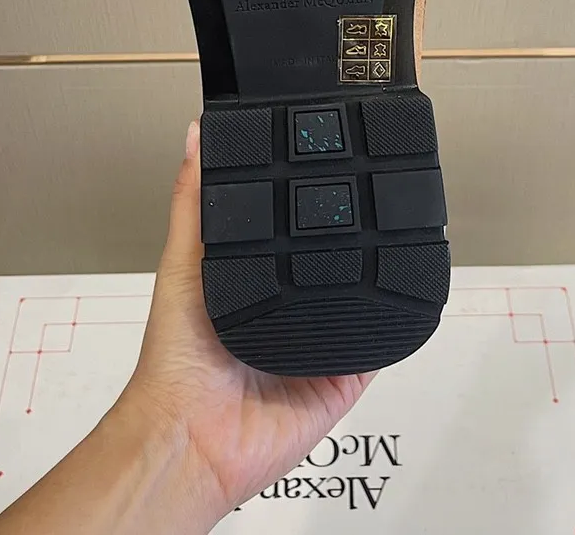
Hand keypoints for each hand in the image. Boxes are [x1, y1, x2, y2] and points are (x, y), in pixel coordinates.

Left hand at [118, 120, 374, 523]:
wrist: (193, 438)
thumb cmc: (175, 361)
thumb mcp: (183, 262)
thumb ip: (195, 201)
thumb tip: (195, 135)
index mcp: (253, 282)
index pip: (291, 234)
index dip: (309, 206)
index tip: (325, 171)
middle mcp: (287, 310)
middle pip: (330, 265)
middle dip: (350, 238)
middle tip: (369, 197)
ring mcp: (318, 343)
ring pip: (359, 299)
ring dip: (374, 276)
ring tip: (392, 235)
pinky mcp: (344, 376)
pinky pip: (378, 347)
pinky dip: (390, 323)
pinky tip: (400, 293)